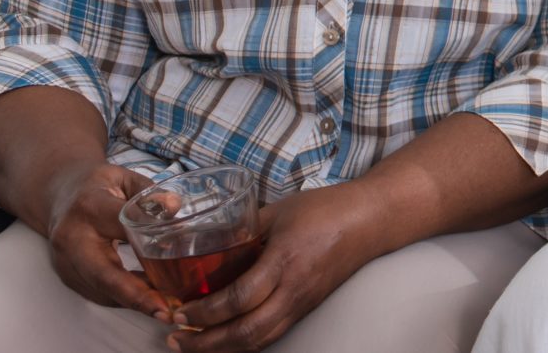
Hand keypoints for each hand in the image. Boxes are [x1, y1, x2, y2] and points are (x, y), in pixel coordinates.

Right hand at [38, 159, 169, 318]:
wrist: (57, 194)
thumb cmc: (97, 184)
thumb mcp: (124, 177)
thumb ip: (150, 193)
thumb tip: (175, 208)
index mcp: (90, 207)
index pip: (122, 227)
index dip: (149, 244)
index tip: (176, 259)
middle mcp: (72, 237)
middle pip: (103, 273)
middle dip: (135, 294)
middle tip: (164, 308)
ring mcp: (64, 260)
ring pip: (100, 289)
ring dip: (132, 301)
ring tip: (165, 306)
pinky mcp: (66, 274)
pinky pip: (96, 292)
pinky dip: (122, 298)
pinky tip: (147, 298)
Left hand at [167, 185, 384, 351]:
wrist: (372, 219)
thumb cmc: (327, 208)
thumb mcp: (279, 210)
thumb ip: (243, 228)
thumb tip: (207, 239)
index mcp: (285, 260)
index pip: (239, 298)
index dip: (204, 311)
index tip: (178, 310)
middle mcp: (294, 289)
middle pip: (247, 332)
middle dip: (205, 343)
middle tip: (175, 339)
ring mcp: (303, 302)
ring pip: (259, 341)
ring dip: (222, 349)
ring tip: (192, 344)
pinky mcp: (307, 307)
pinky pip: (271, 335)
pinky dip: (243, 343)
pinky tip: (223, 339)